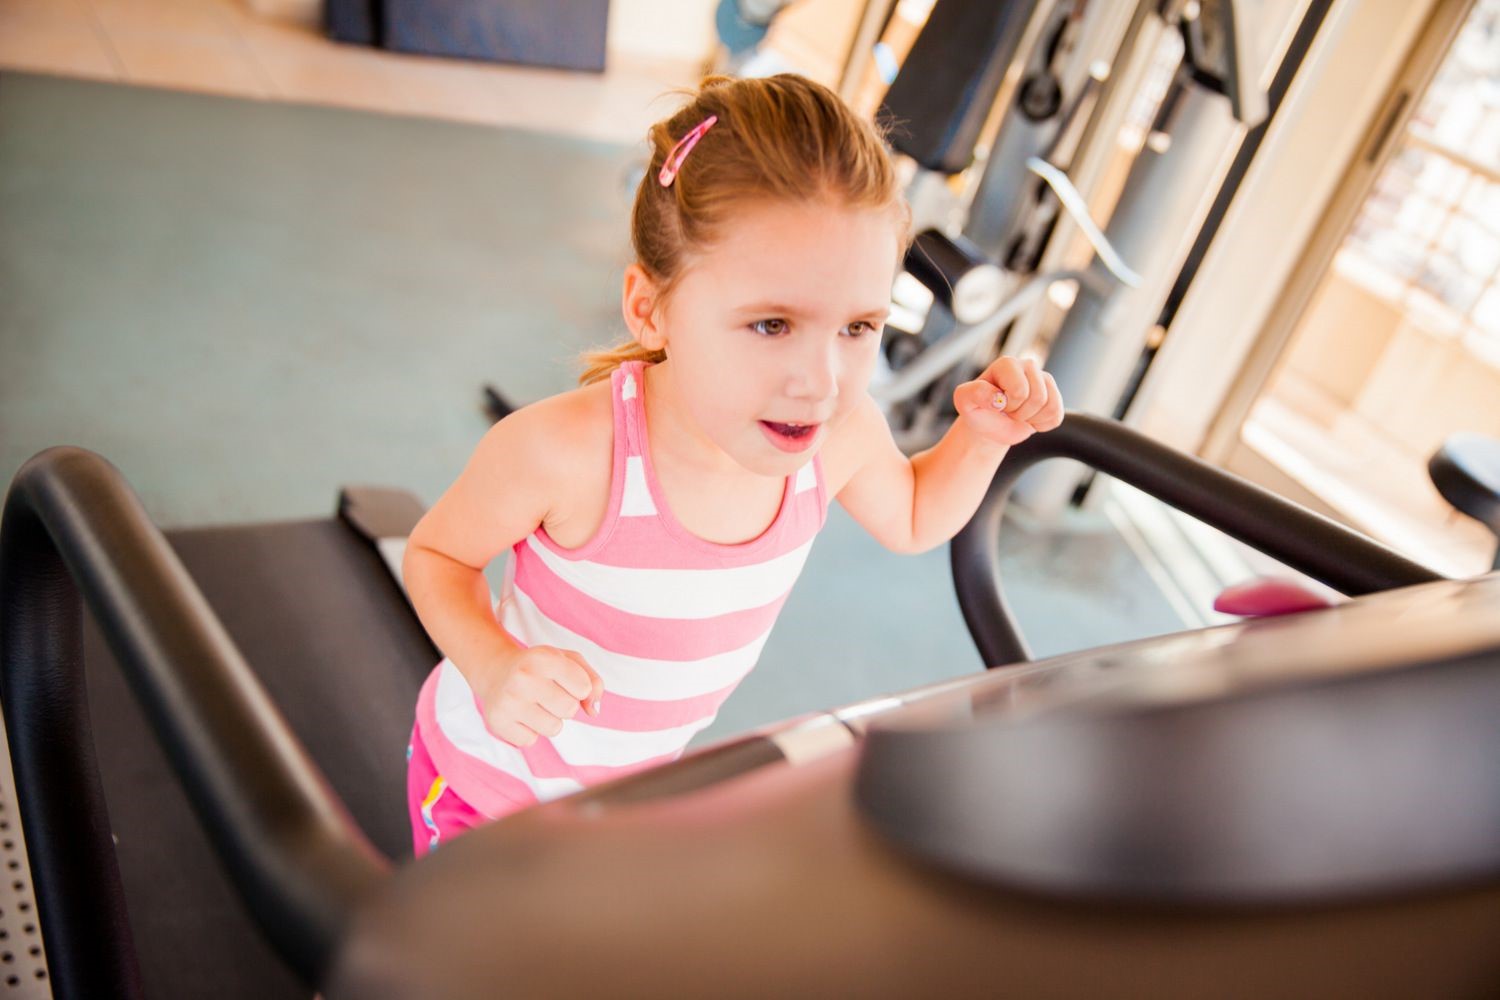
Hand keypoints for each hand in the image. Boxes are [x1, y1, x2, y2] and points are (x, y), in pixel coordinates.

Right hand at [476, 646, 603, 747]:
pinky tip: (520, 714)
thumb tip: (594, 711)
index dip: (580, 688)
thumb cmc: (541, 668)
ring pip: (554, 728)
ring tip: (535, 704)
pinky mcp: (498, 722)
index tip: (565, 681)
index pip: (584, 688)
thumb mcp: (569, 662)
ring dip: (550, 720)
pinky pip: (531, 740)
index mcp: (543, 657)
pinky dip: (529, 731)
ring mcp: (508, 701)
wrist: (496, 672)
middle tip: (548, 694)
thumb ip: (593, 681)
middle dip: (566, 705)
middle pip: (569, 710)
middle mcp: (523, 677)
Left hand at [953, 356, 1062, 445]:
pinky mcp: (1054, 395)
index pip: (1020, 390)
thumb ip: (973, 393)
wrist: (990, 426)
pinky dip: (1041, 424)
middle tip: (1007, 411)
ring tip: (1017, 414)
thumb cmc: (978, 411)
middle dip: (1020, 413)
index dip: (1008, 405)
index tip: (996, 404)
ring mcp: (1043, 379)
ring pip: (1050, 406)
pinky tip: (1029, 418)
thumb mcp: (964, 401)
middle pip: (1038, 398)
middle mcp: (1028, 365)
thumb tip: (997, 396)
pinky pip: (1056, 416)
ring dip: (1031, 419)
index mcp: (1006, 364)